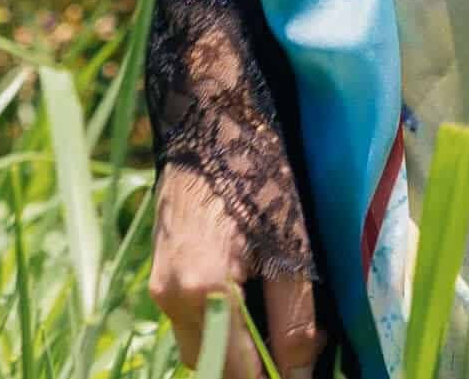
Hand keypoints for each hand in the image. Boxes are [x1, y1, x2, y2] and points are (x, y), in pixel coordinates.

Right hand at [152, 158, 320, 373]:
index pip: (240, 374)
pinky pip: (193, 325)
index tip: (309, 372)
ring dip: (239, 355)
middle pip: (213, 370)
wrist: (211, 116)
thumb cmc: (259, 172)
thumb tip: (300, 373)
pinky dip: (225, 331)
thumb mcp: (292, 249)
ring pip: (201, 350)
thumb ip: (296, 320)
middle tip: (301, 355)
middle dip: (255, 371)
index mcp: (204, 292)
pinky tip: (258, 309)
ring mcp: (159, 288)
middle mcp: (171, 298)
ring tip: (283, 333)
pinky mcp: (160, 275)